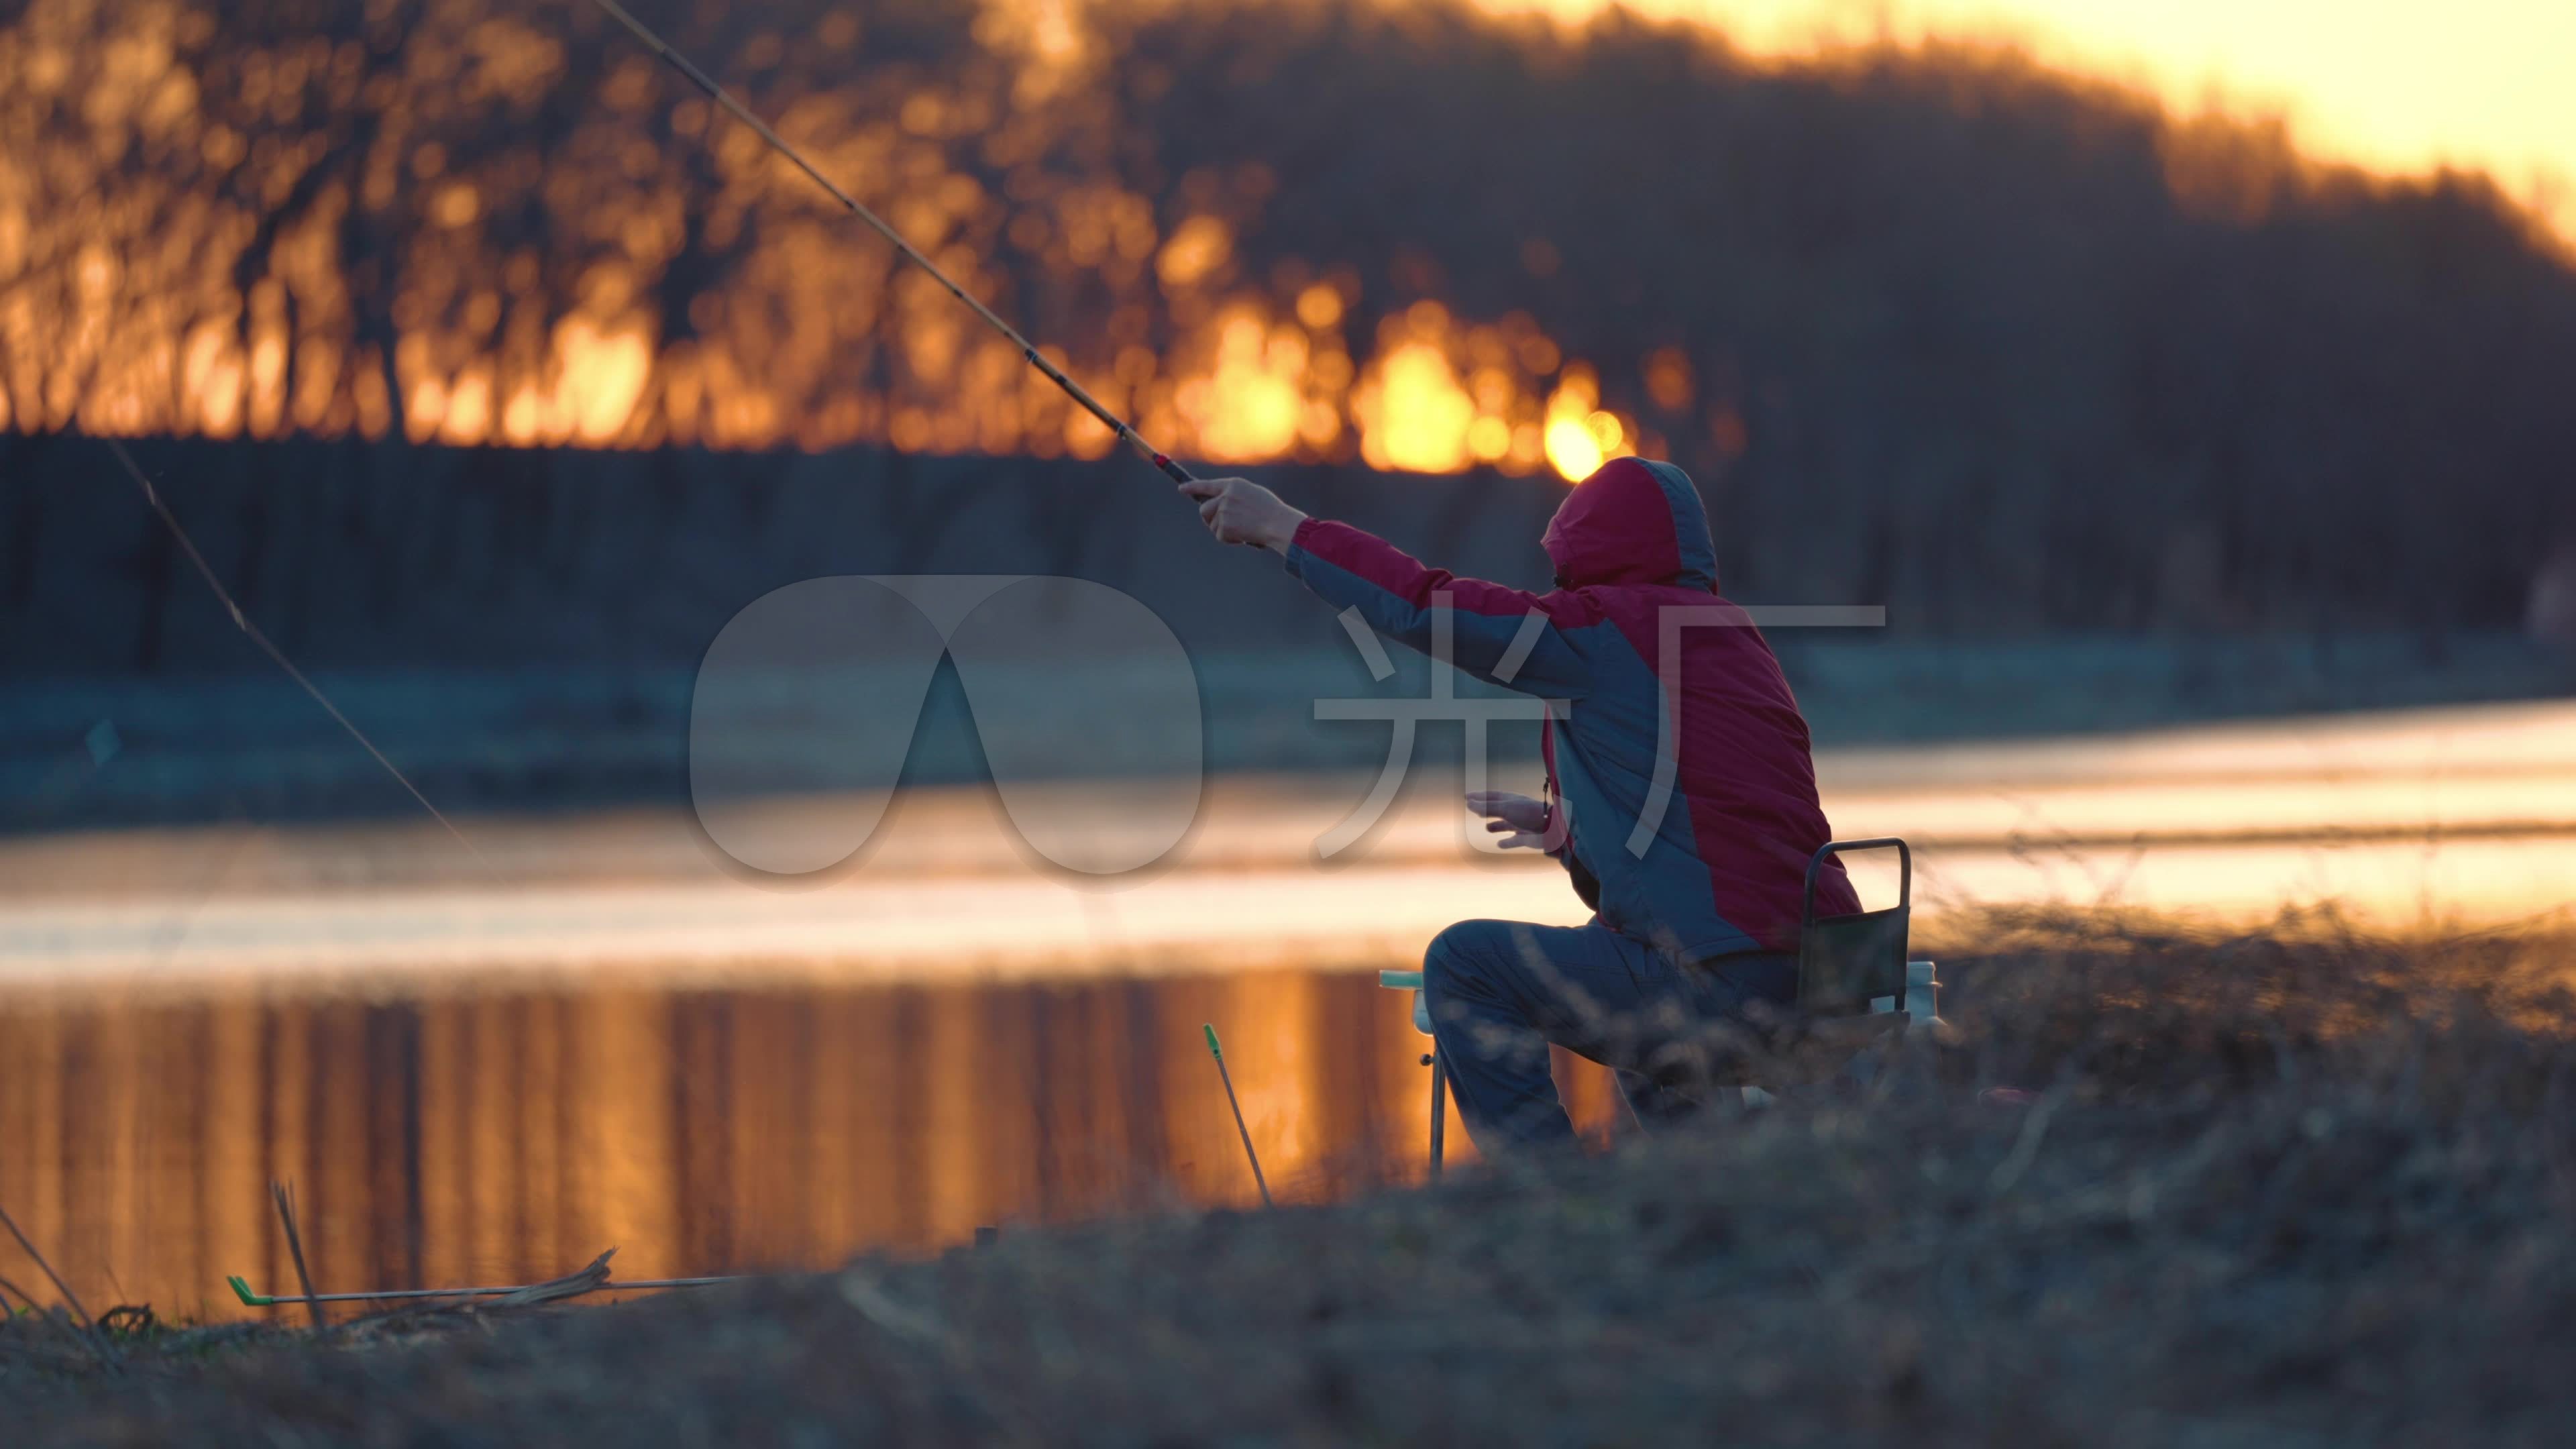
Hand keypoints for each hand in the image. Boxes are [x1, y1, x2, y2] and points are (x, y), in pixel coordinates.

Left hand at [1178, 476, 1306, 552]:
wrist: (1279, 524)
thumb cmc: (1272, 511)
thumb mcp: (1253, 494)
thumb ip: (1234, 496)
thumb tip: (1218, 507)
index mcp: (1233, 485)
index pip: (1206, 485)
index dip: (1192, 487)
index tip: (1181, 489)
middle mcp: (1225, 496)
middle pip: (1204, 509)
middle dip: (1210, 518)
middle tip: (1224, 524)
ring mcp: (1223, 511)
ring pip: (1212, 524)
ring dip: (1223, 530)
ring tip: (1243, 529)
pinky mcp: (1224, 526)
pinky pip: (1220, 536)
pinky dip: (1230, 539)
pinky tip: (1245, 536)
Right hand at [1467, 790, 1554, 850]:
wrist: (1553, 828)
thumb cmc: (1529, 814)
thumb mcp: (1505, 808)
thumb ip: (1487, 807)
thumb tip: (1468, 803)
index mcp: (1511, 800)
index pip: (1491, 796)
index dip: (1478, 796)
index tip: (1466, 797)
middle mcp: (1516, 811)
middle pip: (1498, 809)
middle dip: (1486, 809)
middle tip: (1474, 810)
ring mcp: (1522, 824)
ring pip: (1506, 824)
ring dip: (1496, 826)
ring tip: (1486, 828)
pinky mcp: (1527, 838)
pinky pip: (1514, 840)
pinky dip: (1506, 842)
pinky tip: (1499, 844)